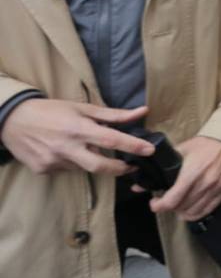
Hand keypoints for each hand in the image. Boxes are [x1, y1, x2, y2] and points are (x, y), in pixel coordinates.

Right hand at [0, 100, 151, 175]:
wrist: (12, 120)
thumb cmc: (51, 110)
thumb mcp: (82, 108)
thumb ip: (113, 114)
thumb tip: (142, 111)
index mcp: (78, 128)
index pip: (112, 140)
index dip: (133, 146)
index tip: (150, 150)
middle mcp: (66, 147)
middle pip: (100, 166)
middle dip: (119, 169)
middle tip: (131, 166)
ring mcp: (53, 161)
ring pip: (82, 167)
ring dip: (89, 160)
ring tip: (82, 147)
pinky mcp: (42, 170)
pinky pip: (66, 170)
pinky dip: (71, 162)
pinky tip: (62, 151)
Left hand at [150, 136, 220, 221]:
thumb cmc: (205, 144)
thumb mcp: (182, 149)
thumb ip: (163, 164)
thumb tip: (143, 179)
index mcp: (192, 173)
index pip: (172, 200)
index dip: (159, 206)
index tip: (154, 203)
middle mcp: (204, 184)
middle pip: (181, 208)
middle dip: (169, 207)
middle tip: (164, 201)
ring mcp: (216, 189)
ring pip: (193, 212)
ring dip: (181, 212)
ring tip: (177, 205)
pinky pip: (207, 210)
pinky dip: (196, 214)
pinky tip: (189, 210)